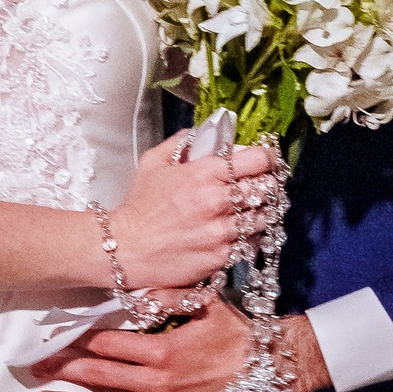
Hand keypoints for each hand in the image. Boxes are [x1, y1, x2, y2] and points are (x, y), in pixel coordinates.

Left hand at [31, 297, 331, 391]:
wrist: (271, 370)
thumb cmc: (239, 335)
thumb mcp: (206, 304)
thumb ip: (168, 296)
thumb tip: (135, 290)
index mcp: (161, 350)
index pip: (105, 346)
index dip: (77, 341)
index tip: (54, 338)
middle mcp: (156, 383)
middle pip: (98, 376)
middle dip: (63, 370)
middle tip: (35, 367)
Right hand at [107, 131, 280, 288]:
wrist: (125, 249)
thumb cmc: (138, 207)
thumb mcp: (154, 163)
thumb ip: (182, 143)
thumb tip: (203, 134)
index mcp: (205, 174)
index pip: (258, 159)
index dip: (267, 157)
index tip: (266, 159)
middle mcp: (219, 202)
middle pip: (268, 188)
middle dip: (267, 184)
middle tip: (262, 184)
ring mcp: (223, 232)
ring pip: (264, 217)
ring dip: (261, 211)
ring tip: (252, 209)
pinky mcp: (222, 257)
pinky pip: (252, 243)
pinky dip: (251, 236)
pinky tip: (240, 231)